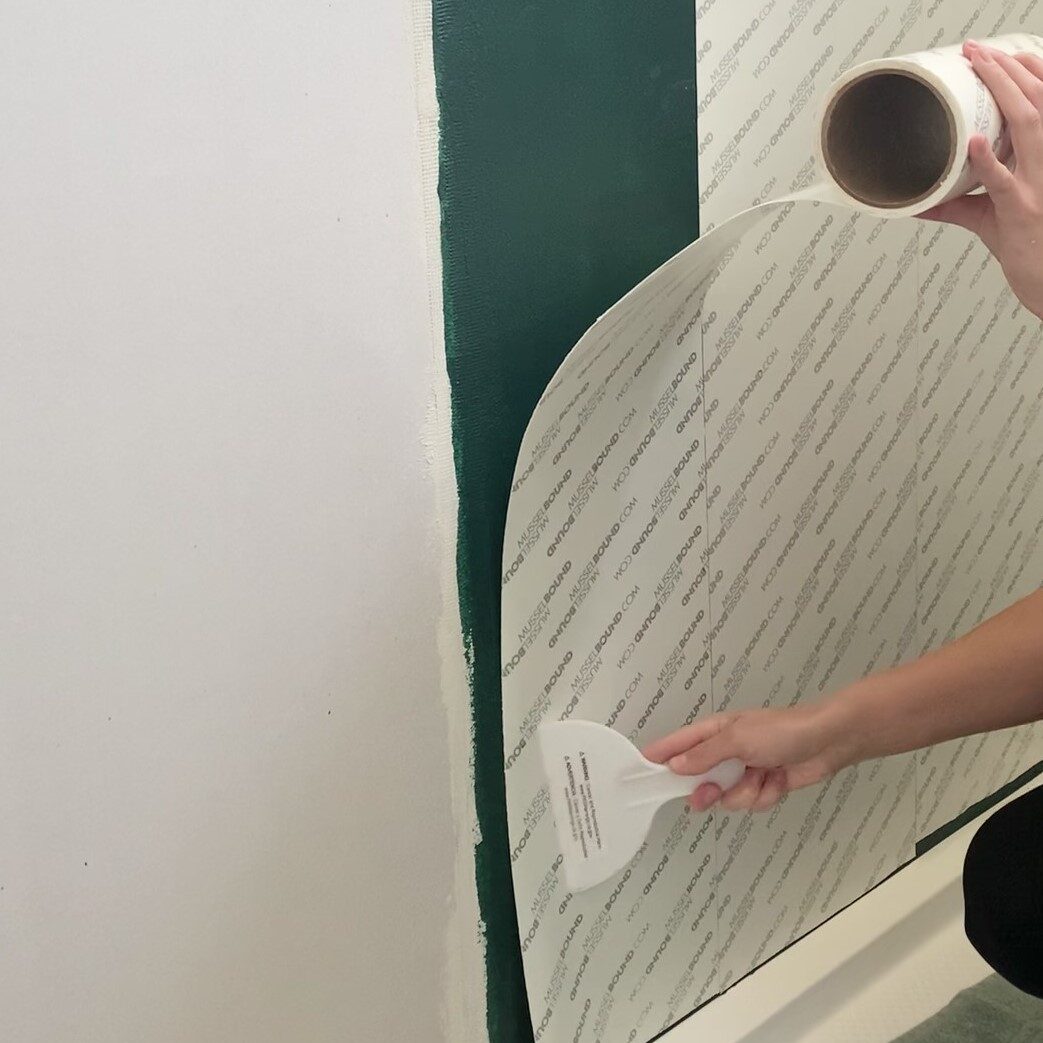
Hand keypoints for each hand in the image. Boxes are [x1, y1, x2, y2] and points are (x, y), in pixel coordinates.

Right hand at [642, 703, 854, 812]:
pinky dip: (765, 795)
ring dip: (745, 793)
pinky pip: (751, 802)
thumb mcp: (738, 739)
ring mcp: (745, 770)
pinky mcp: (764, 786)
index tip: (640, 773)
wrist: (828, 740)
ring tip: (762, 777)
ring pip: (727, 796)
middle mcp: (725, 752)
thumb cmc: (781, 730)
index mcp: (714, 732)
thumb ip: (704, 755)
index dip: (659, 757)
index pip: (677, 745)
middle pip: (699, 779)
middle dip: (708, 790)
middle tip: (710, 795)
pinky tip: (778, 780)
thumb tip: (674, 766)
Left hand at [920, 41, 1042, 318]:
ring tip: (979, 70)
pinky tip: (973, 143)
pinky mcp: (1019, 213)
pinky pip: (1003, 183)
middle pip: (1038, 102)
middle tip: (977, 50)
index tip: (1000, 53)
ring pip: (1028, 127)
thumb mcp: (991, 218)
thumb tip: (917, 201)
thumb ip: (956, 205)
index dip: (1027, 71)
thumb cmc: (1025, 249)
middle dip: (1008, 70)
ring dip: (1003, 94)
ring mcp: (1037, 186)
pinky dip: (987, 162)